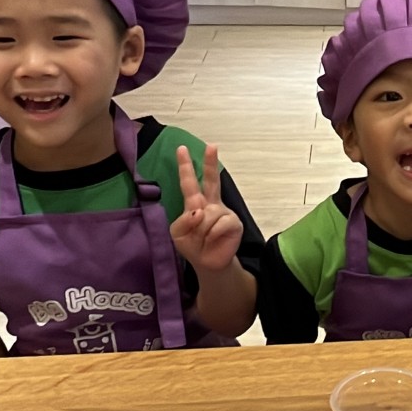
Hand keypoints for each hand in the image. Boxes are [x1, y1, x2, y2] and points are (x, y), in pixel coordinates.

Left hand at [169, 144, 242, 273]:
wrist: (208, 264)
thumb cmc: (192, 246)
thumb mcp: (177, 233)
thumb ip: (183, 220)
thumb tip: (200, 211)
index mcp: (195, 203)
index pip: (189, 182)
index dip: (186, 166)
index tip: (181, 149)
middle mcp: (210, 204)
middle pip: (212, 180)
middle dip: (211, 163)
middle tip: (212, 145)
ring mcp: (224, 212)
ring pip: (208, 214)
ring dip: (201, 230)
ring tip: (204, 239)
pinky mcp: (234, 223)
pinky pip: (219, 224)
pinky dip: (212, 234)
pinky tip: (214, 240)